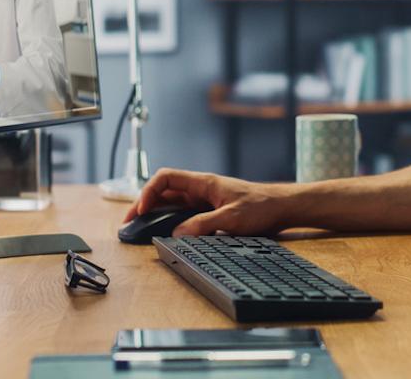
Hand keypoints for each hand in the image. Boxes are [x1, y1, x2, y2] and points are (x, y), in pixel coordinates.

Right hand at [124, 169, 294, 236]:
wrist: (282, 207)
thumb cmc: (261, 206)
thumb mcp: (232, 218)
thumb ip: (204, 225)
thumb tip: (176, 233)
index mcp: (203, 183)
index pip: (166, 178)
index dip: (149, 192)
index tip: (141, 210)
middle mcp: (200, 189)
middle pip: (164, 191)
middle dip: (143, 204)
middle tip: (128, 223)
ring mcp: (204, 200)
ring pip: (171, 203)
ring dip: (154, 213)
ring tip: (139, 228)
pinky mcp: (209, 211)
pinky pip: (183, 213)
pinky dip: (169, 220)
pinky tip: (162, 231)